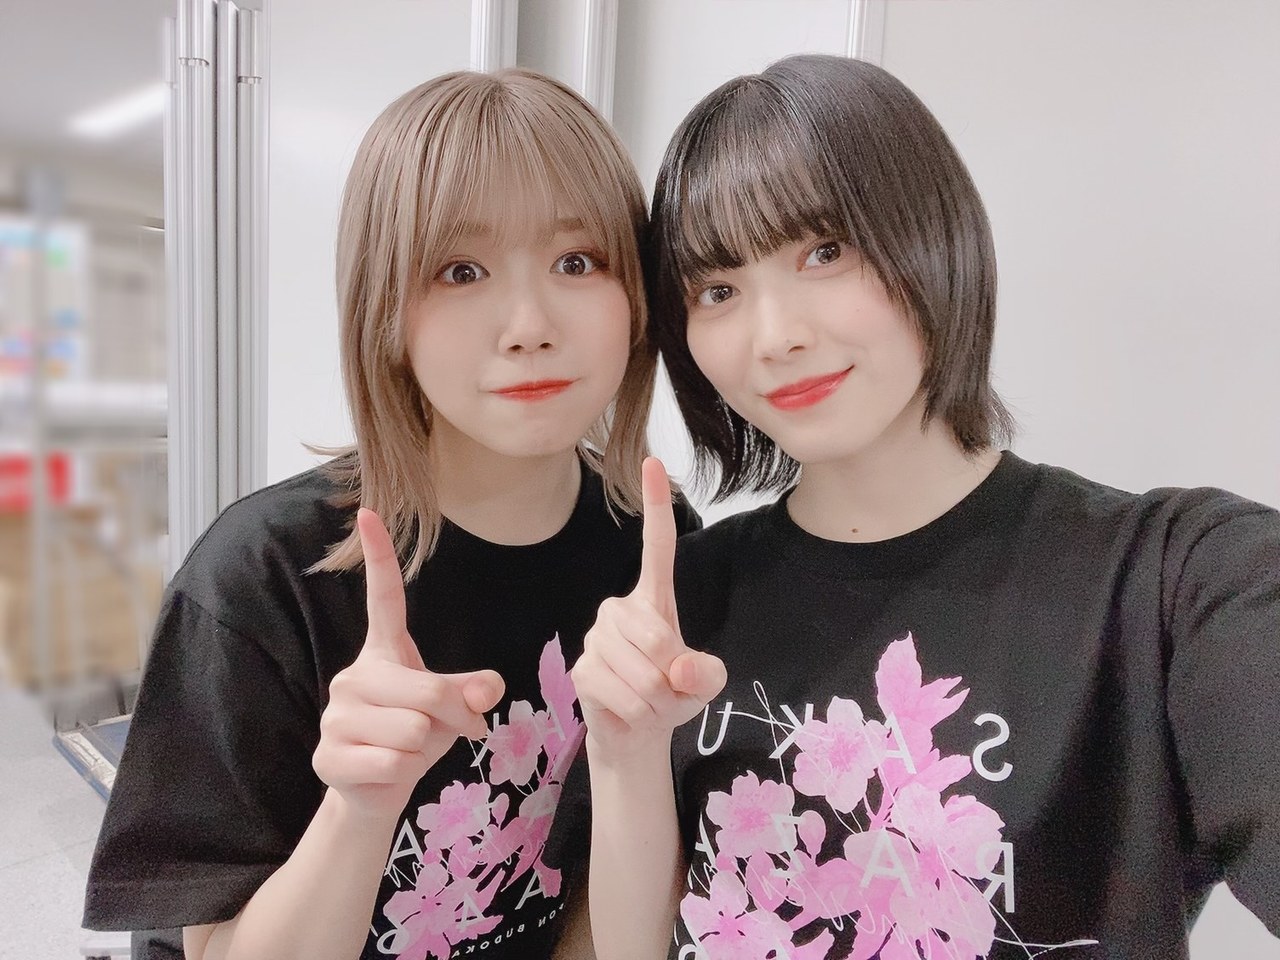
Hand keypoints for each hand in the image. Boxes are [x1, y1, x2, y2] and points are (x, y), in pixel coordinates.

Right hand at [312, 509, 504, 819]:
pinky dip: (404, 774)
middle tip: (456, 730)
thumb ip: (472, 692)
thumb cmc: (416, 739)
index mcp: (384, 653)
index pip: (383, 598)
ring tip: (408, 751)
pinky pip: (394, 763)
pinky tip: (385, 772)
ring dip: (425, 749)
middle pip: (427, 688)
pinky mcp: (328, 754)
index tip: (369, 513)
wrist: (375, 791)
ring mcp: (336, 715)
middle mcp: (354, 675)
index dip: (378, 556)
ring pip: (413, 729)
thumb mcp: (454, 710)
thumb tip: (488, 689)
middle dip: (454, 716)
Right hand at [571, 458, 726, 762]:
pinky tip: (629, 710)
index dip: (654, 506)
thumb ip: (705, 673)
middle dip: (672, 676)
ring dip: (655, 699)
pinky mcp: (581, 668)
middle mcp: (619, 610)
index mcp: (653, 599)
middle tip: (668, 689)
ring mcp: (596, 636)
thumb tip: (677, 669)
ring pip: (640, 671)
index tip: (652, 462)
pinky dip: (636, 712)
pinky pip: (622, 693)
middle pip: (657, 637)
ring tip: (649, 701)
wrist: (638, 733)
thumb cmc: (672, 694)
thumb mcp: (703, 683)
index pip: (656, 547)